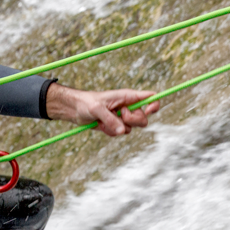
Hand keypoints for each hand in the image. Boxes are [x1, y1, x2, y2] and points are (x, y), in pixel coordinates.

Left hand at [45, 83, 160, 136]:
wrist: (75, 110)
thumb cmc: (86, 102)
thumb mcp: (97, 109)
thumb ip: (111, 119)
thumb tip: (122, 131)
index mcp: (127, 96)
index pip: (150, 97)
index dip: (154, 105)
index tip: (148, 111)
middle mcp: (127, 107)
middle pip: (143, 119)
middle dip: (131, 121)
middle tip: (119, 115)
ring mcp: (121, 117)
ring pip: (130, 129)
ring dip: (116, 128)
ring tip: (103, 120)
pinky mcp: (114, 125)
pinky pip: (119, 133)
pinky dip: (109, 132)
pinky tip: (100, 125)